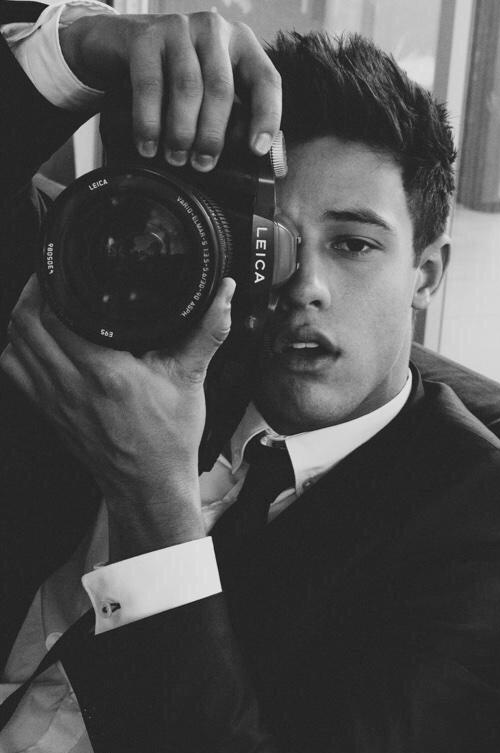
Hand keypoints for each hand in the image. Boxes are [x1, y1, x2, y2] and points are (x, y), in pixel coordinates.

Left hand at [0, 276, 235, 559]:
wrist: (149, 485)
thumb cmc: (168, 437)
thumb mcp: (190, 377)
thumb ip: (207, 330)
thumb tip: (225, 292)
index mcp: (105, 371)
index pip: (58, 315)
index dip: (53, 284)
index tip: (64, 268)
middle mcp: (71, 384)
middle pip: (26, 324)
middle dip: (32, 293)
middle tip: (49, 277)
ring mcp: (54, 401)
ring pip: (15, 346)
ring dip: (21, 319)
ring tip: (40, 302)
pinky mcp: (48, 413)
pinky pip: (16, 373)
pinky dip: (17, 350)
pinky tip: (35, 340)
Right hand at [59, 11, 280, 169]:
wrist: (116, 41)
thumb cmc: (173, 74)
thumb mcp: (208, 87)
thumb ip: (231, 112)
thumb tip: (252, 152)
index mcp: (241, 42)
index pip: (266, 80)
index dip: (266, 116)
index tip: (256, 150)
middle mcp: (214, 29)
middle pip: (221, 88)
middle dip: (213, 133)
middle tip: (203, 164)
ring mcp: (179, 28)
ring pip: (187, 87)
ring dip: (182, 130)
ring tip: (176, 158)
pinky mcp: (145, 36)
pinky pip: (151, 85)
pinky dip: (149, 121)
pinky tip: (148, 145)